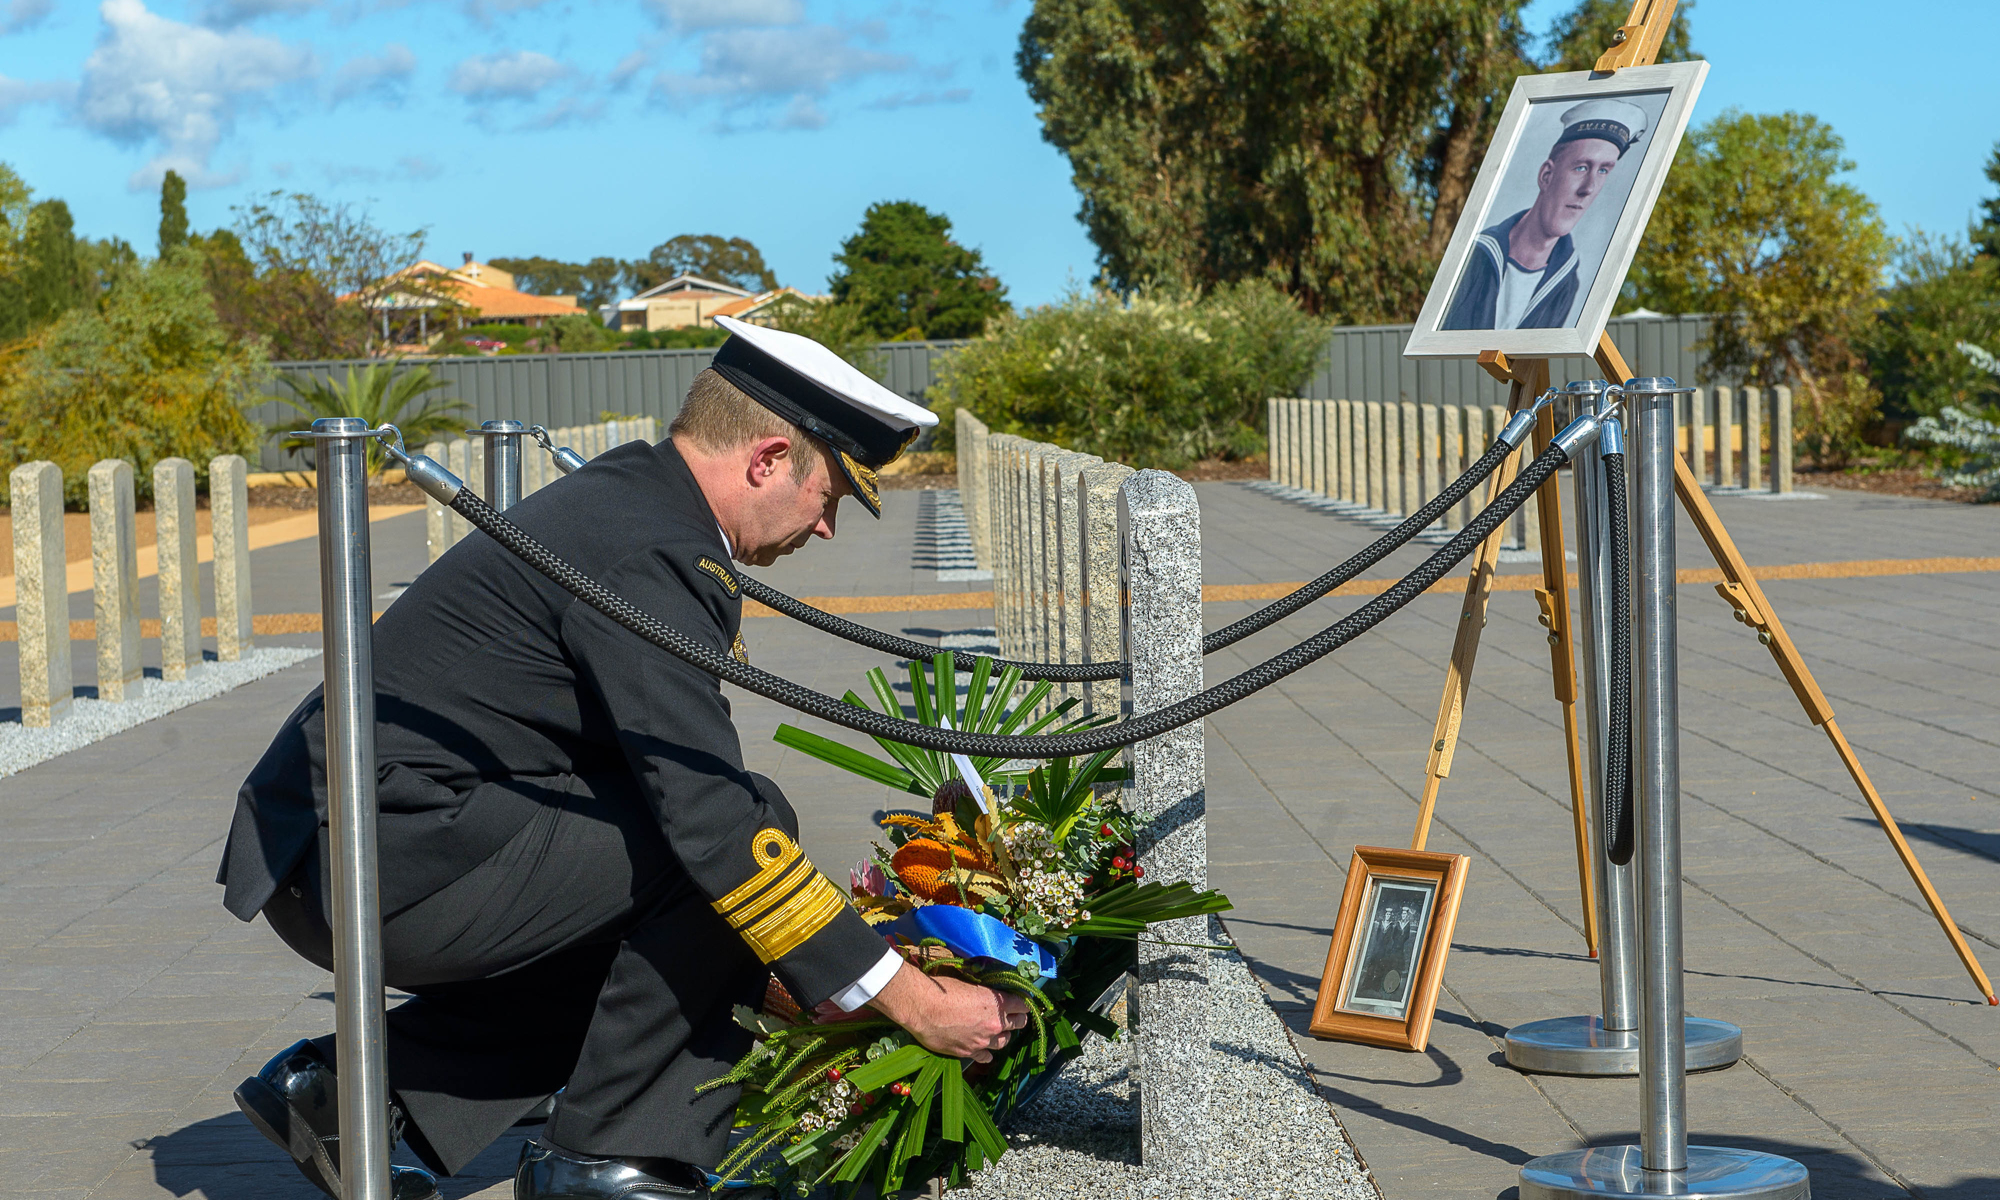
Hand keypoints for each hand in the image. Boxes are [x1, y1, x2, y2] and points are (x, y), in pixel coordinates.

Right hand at [866, 961, 1028, 1062]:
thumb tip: (989, 990)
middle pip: (1018, 1024)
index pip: (1023, 1005)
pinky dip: (986, 1053)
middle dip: (1017, 1018)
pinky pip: (985, 1057)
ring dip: (1003, 1035)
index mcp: (998, 1003)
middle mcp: (995, 1024)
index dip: (1022, 1002)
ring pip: (1004, 1041)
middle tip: (1011, 1014)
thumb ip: (985, 991)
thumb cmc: (943, 988)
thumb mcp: (970, 982)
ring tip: (997, 1030)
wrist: (921, 1006)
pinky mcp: (968, 1052)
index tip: (1020, 1001)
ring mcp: (982, 1041)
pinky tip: (984, 1049)